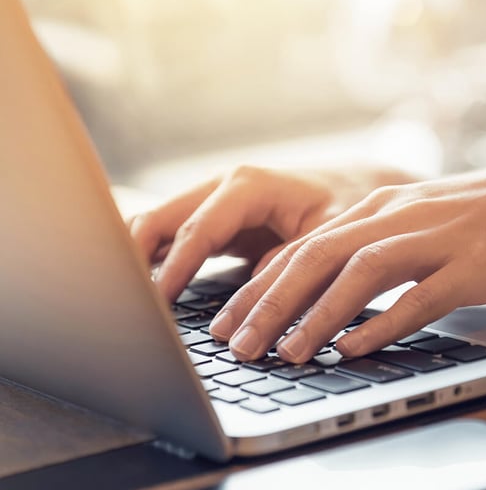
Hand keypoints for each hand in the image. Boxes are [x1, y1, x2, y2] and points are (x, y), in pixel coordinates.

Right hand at [128, 164, 415, 302]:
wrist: (357, 190)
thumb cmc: (346, 208)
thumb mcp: (327, 236)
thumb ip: (289, 263)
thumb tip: (251, 302)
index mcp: (248, 186)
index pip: (197, 230)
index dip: (176, 267)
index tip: (157, 303)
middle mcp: (224, 188)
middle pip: (161, 219)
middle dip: (136, 258)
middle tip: (125, 303)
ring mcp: (216, 203)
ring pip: (159, 226)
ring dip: (139, 259)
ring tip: (125, 300)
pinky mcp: (217, 222)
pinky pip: (173, 237)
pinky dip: (155, 260)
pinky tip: (145, 290)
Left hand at [210, 159, 485, 362]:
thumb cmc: (481, 221)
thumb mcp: (415, 224)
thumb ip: (371, 253)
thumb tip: (330, 300)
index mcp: (376, 209)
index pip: (302, 248)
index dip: (258, 287)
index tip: (226, 322)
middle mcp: (395, 218)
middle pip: (316, 258)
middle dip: (269, 303)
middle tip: (236, 345)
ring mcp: (433, 239)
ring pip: (359, 274)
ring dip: (317, 315)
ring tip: (285, 353)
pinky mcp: (470, 266)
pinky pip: (418, 297)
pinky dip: (382, 325)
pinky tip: (354, 349)